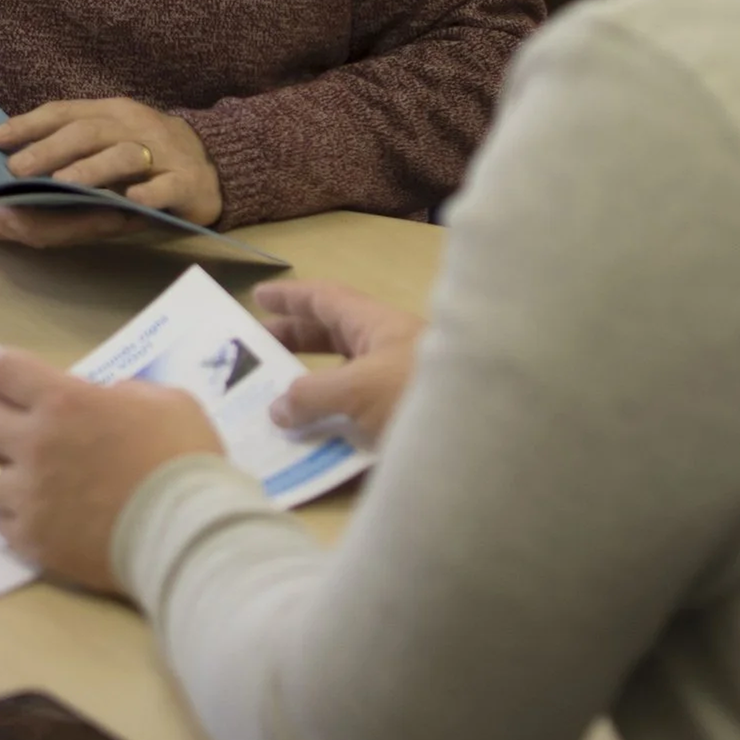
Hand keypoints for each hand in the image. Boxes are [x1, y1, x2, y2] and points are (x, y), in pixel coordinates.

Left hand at [0, 98, 222, 227]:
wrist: (214, 164)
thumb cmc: (149, 150)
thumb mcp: (111, 136)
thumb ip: (72, 141)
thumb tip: (13, 152)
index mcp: (110, 112)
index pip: (64, 112)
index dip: (29, 124)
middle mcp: (134, 126)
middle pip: (89, 132)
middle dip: (51, 148)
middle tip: (17, 167)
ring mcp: (163, 153)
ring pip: (125, 155)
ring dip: (92, 168)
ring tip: (62, 182)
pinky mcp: (187, 183)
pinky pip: (167, 186)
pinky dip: (150, 192)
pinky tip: (132, 200)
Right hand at [0, 101, 172, 249]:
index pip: (18, 223)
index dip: (57, 220)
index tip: (91, 211)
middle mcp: (5, 223)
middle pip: (55, 231)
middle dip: (94, 224)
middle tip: (134, 211)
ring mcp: (25, 221)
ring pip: (71, 228)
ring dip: (108, 221)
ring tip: (148, 206)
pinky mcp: (43, 215)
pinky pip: (77, 218)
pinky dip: (104, 212)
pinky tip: (137, 199)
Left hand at [0, 346, 223, 593]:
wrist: (190, 531)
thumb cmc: (184, 458)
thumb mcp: (165, 401)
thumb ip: (124, 393)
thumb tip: (106, 399)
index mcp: (65, 401)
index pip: (5, 371)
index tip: (1, 368)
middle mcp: (34, 443)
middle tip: (12, 419)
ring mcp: (29, 495)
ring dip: (0, 467)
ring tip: (20, 472)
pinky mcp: (32, 539)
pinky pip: (1, 521)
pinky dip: (15, 513)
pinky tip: (37, 512)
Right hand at [255, 280, 426, 445]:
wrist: (484, 439)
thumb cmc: (418, 394)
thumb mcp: (359, 388)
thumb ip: (312, 393)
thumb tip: (278, 406)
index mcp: (375, 324)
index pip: (326, 300)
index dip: (291, 297)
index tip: (257, 296)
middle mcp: (385, 350)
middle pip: (331, 336)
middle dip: (293, 341)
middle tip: (255, 352)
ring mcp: (394, 386)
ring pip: (342, 377)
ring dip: (309, 387)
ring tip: (274, 402)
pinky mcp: (400, 422)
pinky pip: (354, 415)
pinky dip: (329, 422)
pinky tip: (309, 443)